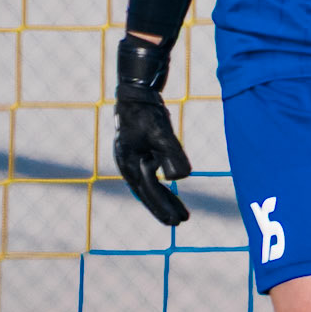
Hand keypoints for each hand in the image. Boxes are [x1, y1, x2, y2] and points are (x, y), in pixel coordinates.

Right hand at [114, 36, 191, 225]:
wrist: (136, 89)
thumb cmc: (147, 112)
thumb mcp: (162, 133)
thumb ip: (172, 155)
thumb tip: (183, 177)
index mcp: (129, 163)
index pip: (149, 191)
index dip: (163, 207)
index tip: (177, 222)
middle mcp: (127, 163)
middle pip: (147, 192)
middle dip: (164, 207)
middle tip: (180, 222)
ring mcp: (132, 156)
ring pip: (148, 184)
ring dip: (163, 197)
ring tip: (180, 211)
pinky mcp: (139, 149)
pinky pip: (149, 173)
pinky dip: (159, 183)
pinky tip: (169, 184)